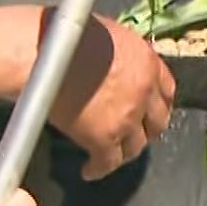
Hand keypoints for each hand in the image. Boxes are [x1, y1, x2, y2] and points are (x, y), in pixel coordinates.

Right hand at [45, 11, 175, 179]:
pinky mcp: (104, 136)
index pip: (167, 90)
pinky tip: (89, 170)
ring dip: (124, 152)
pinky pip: (108, 162)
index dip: (157, 104)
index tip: (149, 111)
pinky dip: (99, 169)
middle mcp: (145, 89)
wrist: (39, 51)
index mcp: (148, 61)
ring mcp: (127, 115)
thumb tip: (117, 68)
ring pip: (135, 146)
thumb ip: (124, 57)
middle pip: (158, 121)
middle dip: (147, 130)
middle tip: (134, 136)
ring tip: (111, 155)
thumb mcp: (111, 36)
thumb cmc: (65, 34)